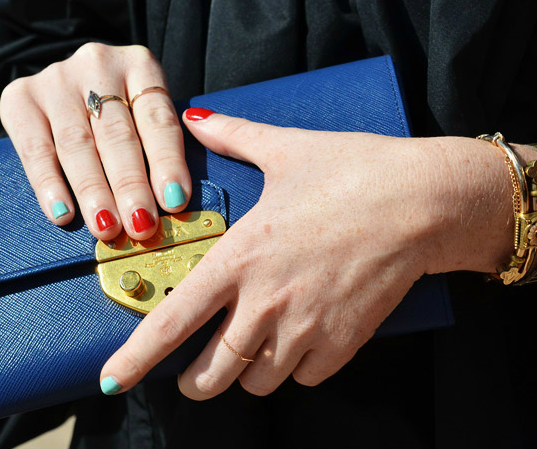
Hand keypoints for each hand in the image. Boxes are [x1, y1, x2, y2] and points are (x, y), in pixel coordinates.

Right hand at [0, 43, 190, 240]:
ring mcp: (57, 79)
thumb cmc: (123, 112)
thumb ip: (164, 145)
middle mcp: (98, 66)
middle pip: (117, 135)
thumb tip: (174, 198)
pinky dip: (49, 185)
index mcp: (141, 67)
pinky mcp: (20, 97)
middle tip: (140, 224)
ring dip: (94, 192)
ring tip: (107, 227)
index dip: (167, 162)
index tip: (174, 199)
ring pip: (78, 145)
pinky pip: (36, 149)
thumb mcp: (150, 113)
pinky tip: (64, 214)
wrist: (74, 83)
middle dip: (130, 185)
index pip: (158, 120)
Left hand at [99, 110, 514, 398]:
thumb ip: (234, 136)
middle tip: (199, 372)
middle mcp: (266, 301)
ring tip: (258, 348)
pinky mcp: (344, 342)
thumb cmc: (354, 172)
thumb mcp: (287, 149)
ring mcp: (306, 327)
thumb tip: (198, 118)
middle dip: (197, 382)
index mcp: (241, 256)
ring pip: (258, 382)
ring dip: (250, 372)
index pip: (174, 321)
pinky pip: (307, 378)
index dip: (137, 358)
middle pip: (211, 374)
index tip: (114, 380)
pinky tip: (305, 340)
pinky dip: (299, 368)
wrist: (422, 200)